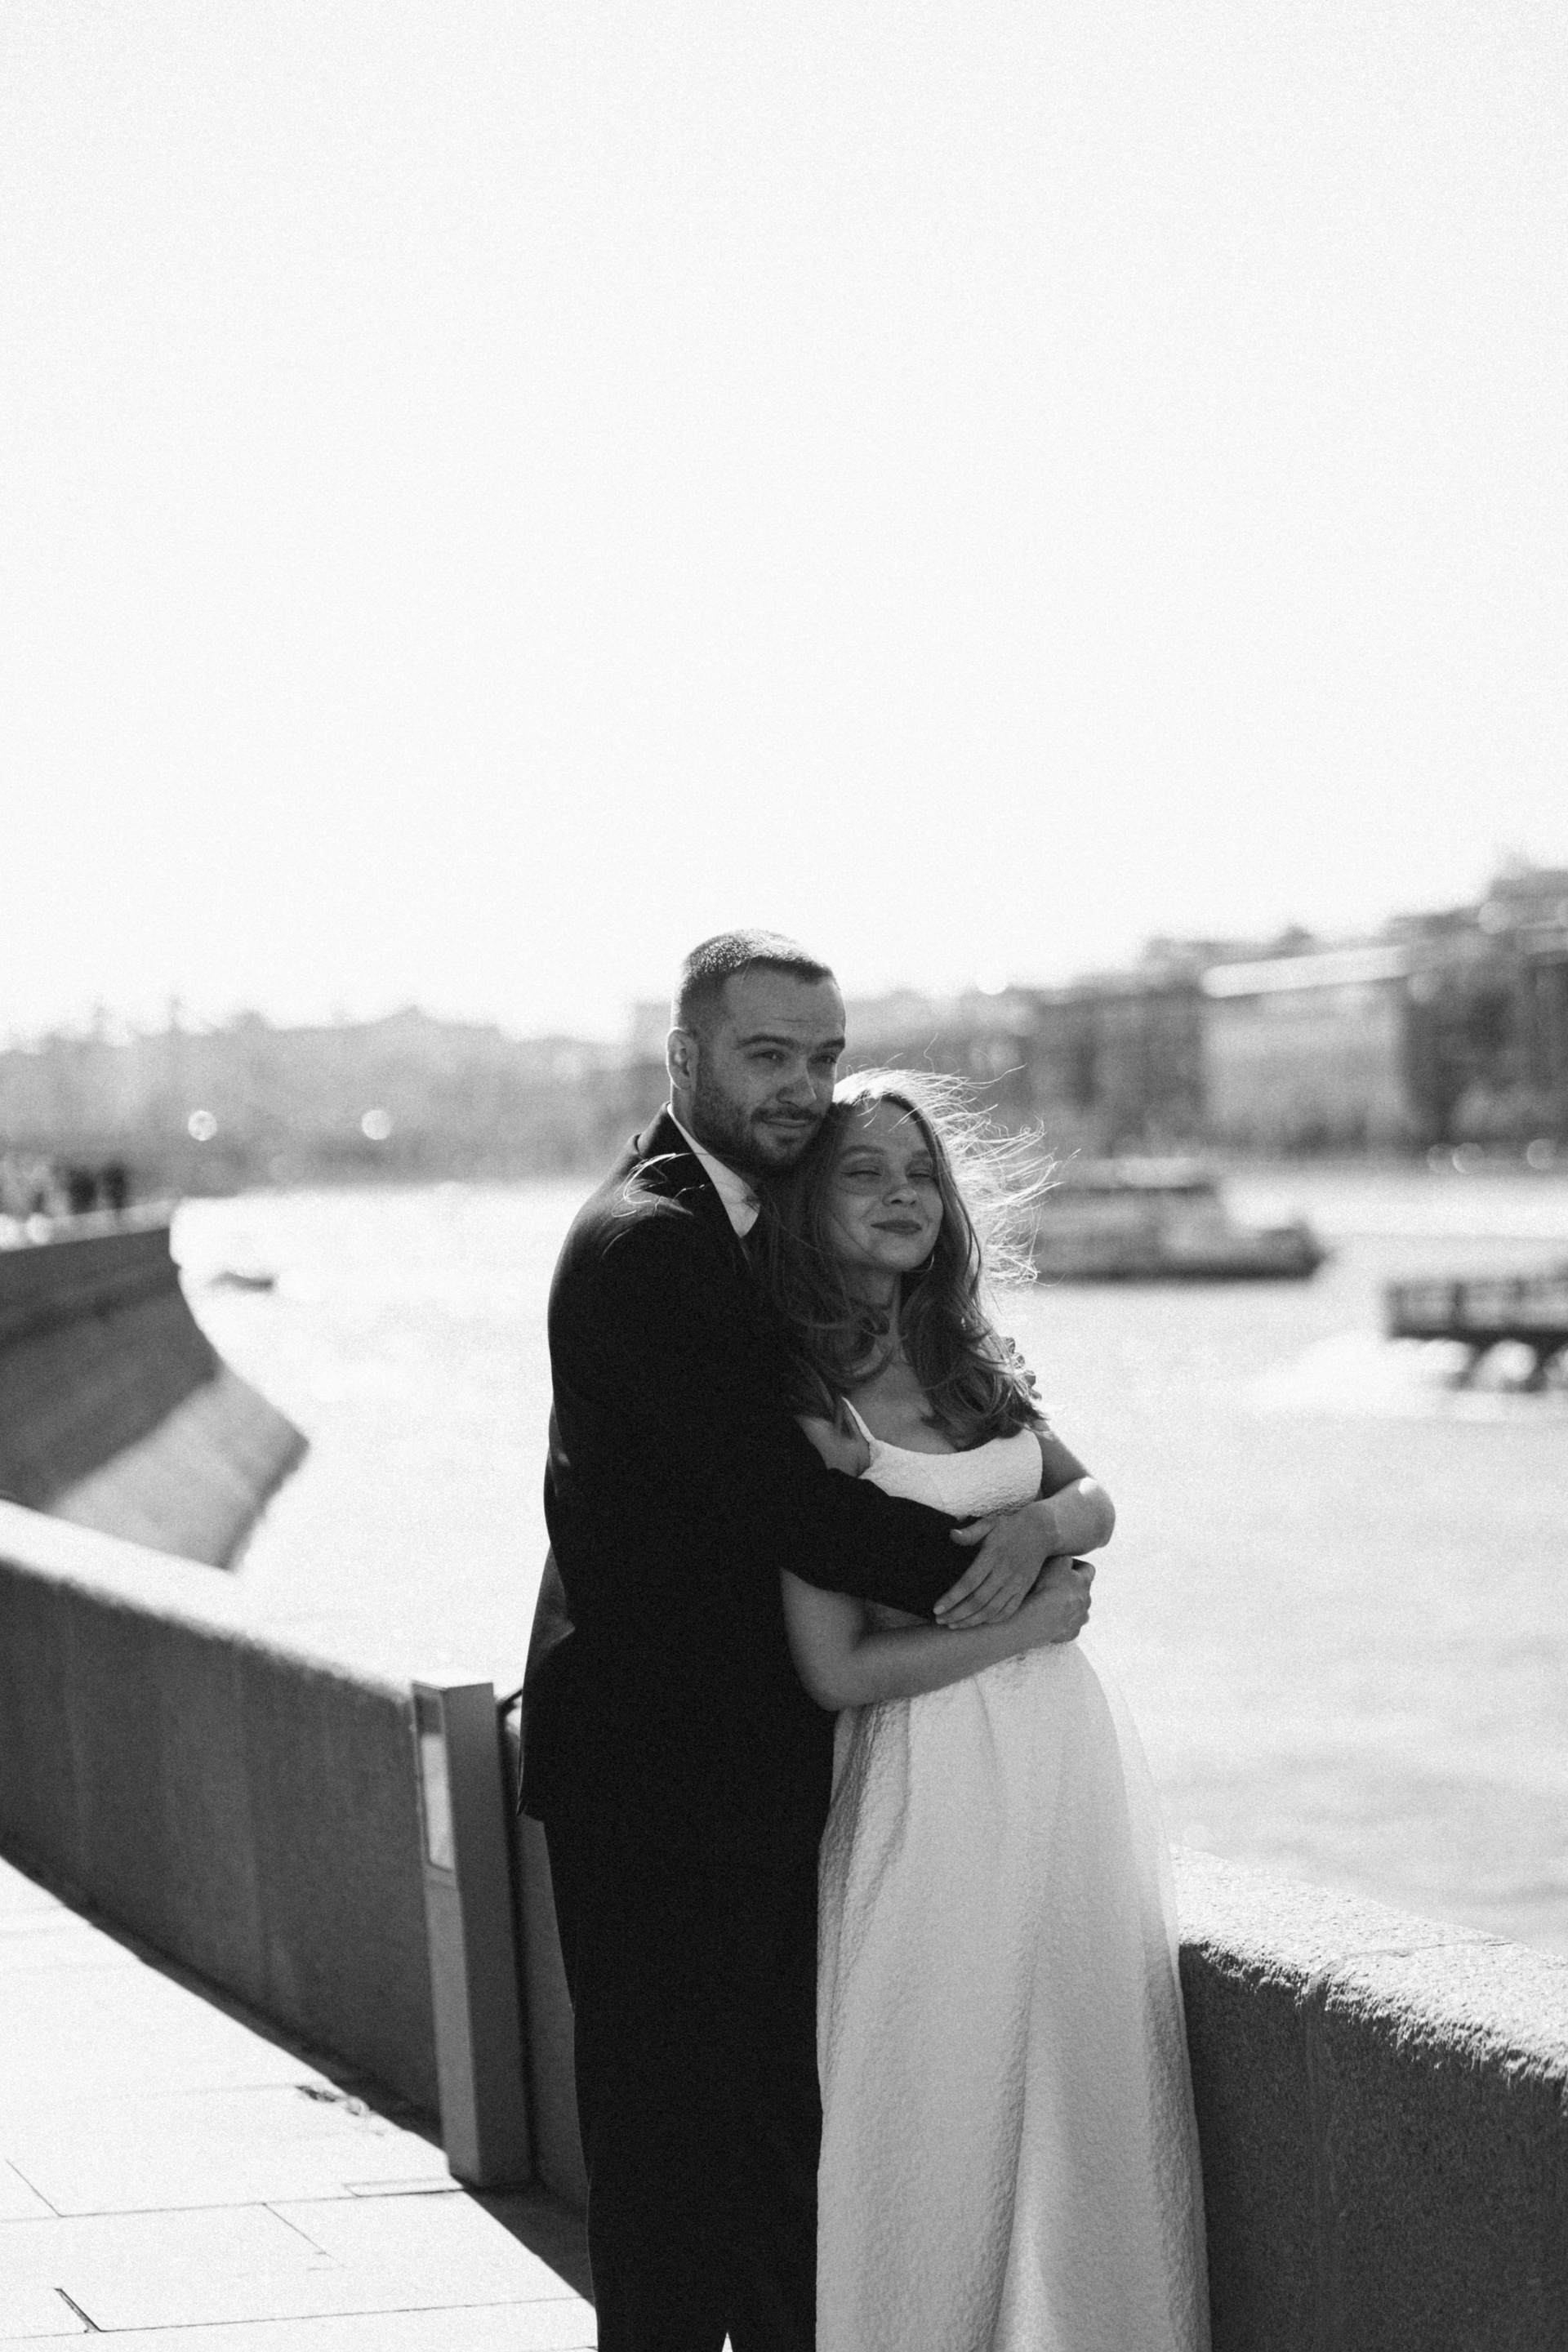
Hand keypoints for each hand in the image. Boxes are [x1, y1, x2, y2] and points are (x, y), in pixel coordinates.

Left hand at [936, 1499, 1053, 1627]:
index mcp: (992, 1556)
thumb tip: (952, 1535)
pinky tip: (978, 1622)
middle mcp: (1004, 1573)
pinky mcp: (1024, 1589)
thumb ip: (970, 1532)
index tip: (937, 1608)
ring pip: (992, 1610)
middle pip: (978, 1601)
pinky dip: (992, 1620)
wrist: (1041, 1531)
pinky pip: (1008, 1611)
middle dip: (957, 1614)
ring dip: (971, 1621)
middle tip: (940, 1621)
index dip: (952, 1598)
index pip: (968, 1583)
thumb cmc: (1010, 1527)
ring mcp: (1015, 1583)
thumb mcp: (989, 1524)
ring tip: (954, 1625)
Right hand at [1023, 1554, 1093, 1645]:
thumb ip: (1064, 1556)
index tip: (1061, 1566)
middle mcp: (1086, 1601)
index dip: (1075, 1565)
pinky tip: (1048, 1619)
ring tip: (1049, 1604)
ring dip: (1068, 1606)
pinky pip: (1070, 1627)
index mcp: (1084, 1581)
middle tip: (1052, 1585)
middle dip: (1071, 1587)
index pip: (1088, 1569)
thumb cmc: (1042, 1586)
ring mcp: (1079, 1620)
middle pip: (1083, 1591)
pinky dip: (1062, 1622)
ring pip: (1078, 1610)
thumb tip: (1067, 1557)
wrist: (1032, 1618)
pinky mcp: (1070, 1634)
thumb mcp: (1054, 1560)